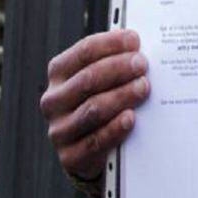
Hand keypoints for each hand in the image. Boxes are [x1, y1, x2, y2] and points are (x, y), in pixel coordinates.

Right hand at [40, 28, 149, 181]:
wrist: (91, 148)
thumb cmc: (101, 99)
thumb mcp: (102, 78)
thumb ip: (114, 60)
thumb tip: (138, 45)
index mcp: (59, 72)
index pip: (84, 51)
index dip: (111, 43)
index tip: (135, 40)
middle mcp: (54, 100)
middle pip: (88, 79)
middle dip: (119, 69)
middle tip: (142, 64)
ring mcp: (59, 129)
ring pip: (92, 109)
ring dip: (121, 96)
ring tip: (143, 88)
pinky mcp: (70, 156)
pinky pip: (94, 141)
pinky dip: (115, 128)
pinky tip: (130, 118)